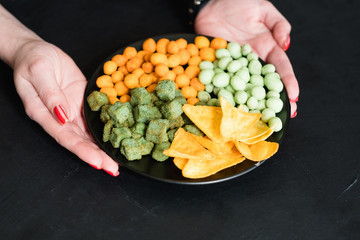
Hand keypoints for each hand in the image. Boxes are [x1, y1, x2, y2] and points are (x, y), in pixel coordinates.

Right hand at [12, 39, 118, 175]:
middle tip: (113, 169)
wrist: (37, 51)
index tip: (97, 163)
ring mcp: (72, 111)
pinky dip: (104, 130)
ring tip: (116, 162)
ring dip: (102, 148)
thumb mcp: (39, 72)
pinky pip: (94, 118)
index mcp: (44, 113)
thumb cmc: (33, 60)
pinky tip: (116, 138)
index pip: (65, 137)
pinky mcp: (81, 102)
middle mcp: (59, 117)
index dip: (82, 151)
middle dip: (96, 156)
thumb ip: (50, 94)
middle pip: (79, 141)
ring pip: (88, 133)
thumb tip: (62, 115)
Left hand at [194, 0, 298, 116]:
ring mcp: (233, 65)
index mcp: (266, 48)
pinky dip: (223, 93)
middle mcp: (250, 61)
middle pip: (263, 83)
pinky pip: (220, 80)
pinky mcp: (216, 65)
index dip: (288, 83)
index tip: (294, 97)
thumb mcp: (265, 10)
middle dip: (272, 100)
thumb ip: (279, 25)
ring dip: (250, 103)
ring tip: (256, 118)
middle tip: (280, 117)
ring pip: (243, 86)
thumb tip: (285, 44)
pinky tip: (228, 107)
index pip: (280, 68)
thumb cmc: (241, 4)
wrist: (214, 2)